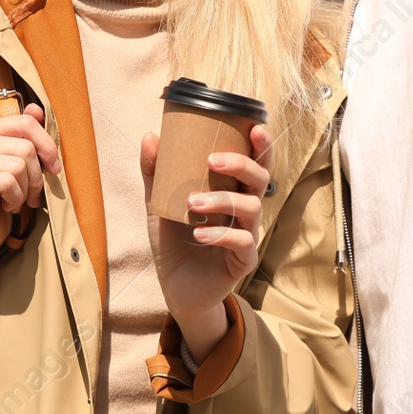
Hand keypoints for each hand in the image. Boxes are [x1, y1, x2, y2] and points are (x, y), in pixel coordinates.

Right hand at [0, 102, 60, 265]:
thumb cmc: (1, 198)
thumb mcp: (18, 164)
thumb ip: (26, 137)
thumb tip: (37, 109)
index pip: (24, 122)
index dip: (47, 145)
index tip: (54, 169)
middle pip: (25, 147)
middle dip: (36, 177)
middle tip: (31, 195)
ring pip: (18, 165)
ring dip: (25, 191)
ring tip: (15, 201)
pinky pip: (7, 182)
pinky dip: (15, 199)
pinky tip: (6, 206)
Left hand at [141, 124, 273, 361]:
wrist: (174, 287)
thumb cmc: (173, 241)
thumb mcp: (158, 203)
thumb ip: (155, 172)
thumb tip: (151, 136)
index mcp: (231, 191)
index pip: (254, 163)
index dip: (261, 145)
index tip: (255, 126)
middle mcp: (245, 210)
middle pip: (260, 180)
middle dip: (241, 164)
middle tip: (212, 160)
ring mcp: (247, 235)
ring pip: (251, 208)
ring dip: (222, 200)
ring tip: (192, 203)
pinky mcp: (243, 261)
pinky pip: (241, 242)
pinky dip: (221, 235)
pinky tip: (199, 235)